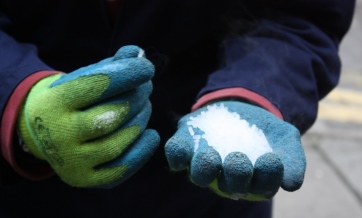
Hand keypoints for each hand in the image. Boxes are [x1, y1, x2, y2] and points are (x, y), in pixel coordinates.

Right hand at [17, 45, 159, 187]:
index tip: (147, 68)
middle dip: (137, 97)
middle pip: (111, 115)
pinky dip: (141, 151)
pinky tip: (151, 134)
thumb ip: (111, 64)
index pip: (98, 84)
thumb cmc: (71, 100)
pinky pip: (119, 169)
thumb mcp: (82, 77)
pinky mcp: (83, 178)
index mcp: (55, 101)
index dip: (128, 73)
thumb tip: (138, 53)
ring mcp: (71, 160)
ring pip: (117, 142)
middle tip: (147, 88)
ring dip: (140, 121)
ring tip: (146, 107)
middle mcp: (59, 133)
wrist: (41, 130)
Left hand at [165, 101, 305, 200]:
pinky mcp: (188, 147)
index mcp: (254, 181)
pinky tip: (181, 148)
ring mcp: (205, 164)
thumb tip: (292, 184)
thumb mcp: (285, 139)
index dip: (266, 177)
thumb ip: (293, 159)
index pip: (261, 187)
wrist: (242, 108)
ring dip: (204, 169)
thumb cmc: (265, 130)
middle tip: (238, 159)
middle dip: (234, 174)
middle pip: (230, 186)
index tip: (271, 159)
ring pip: (200, 176)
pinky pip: (177, 156)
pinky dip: (177, 154)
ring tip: (211, 156)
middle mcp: (227, 179)